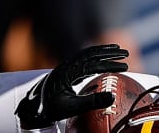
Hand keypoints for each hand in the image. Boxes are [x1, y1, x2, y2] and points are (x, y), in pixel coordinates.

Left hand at [15, 44, 129, 128]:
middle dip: (109, 52)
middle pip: (91, 54)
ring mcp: (66, 66)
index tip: (125, 67)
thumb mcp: (71, 108)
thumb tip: (111, 97)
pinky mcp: (66, 69)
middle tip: (125, 53)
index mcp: (67, 73)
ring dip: (102, 51)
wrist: (32, 107)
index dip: (110, 65)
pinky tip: (103, 58)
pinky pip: (82, 58)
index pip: (93, 65)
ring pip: (86, 53)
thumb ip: (91, 102)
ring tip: (118, 51)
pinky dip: (95, 55)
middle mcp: (66, 66)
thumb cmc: (50, 108)